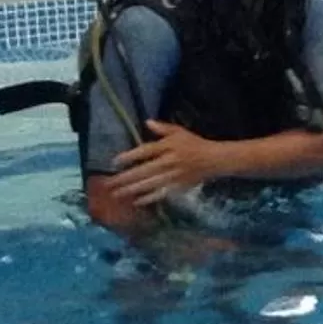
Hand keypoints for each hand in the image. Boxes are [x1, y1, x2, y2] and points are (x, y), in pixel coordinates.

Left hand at [110, 120, 237, 205]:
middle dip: (125, 178)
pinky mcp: (178, 187)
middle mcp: (169, 162)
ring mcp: (173, 176)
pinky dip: (148, 198)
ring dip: (132, 189)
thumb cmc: (194, 144)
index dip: (130, 156)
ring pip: (149, 184)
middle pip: (143, 171)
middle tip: (108, 183)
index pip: (146, 151)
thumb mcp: (179, 132)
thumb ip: (162, 128)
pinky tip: (135, 201)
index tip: (114, 162)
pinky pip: (161, 194)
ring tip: (116, 193)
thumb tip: (146, 122)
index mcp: (168, 147)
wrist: (214, 160)